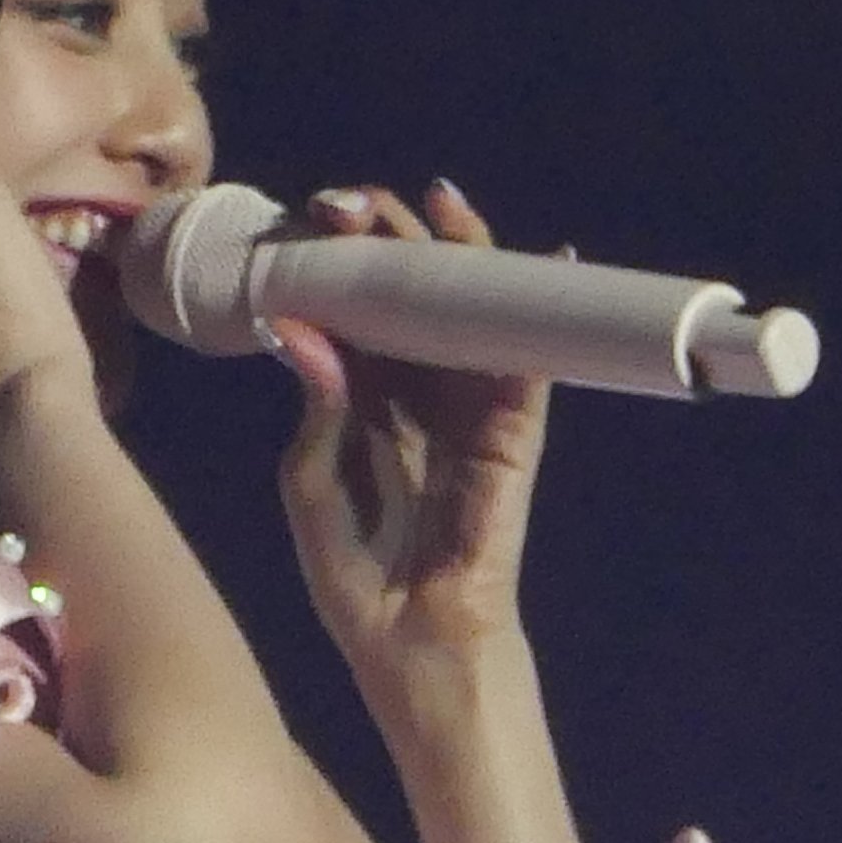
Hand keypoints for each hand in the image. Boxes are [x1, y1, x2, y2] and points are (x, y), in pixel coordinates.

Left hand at [274, 181, 553, 707]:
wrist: (408, 639)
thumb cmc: (354, 570)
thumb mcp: (311, 479)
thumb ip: (315, 407)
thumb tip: (299, 326)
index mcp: (364, 392)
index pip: (356, 301)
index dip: (338, 254)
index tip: (310, 217)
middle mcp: (419, 385)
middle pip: (412, 288)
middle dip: (386, 234)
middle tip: (352, 205)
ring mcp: (469, 403)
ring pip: (472, 308)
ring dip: (459, 251)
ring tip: (436, 204)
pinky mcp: (512, 431)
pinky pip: (530, 361)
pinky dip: (537, 311)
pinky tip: (542, 261)